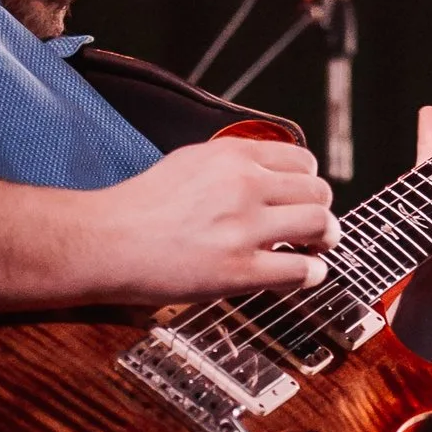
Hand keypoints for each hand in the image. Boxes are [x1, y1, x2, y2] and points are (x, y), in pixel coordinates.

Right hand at [86, 132, 335, 302]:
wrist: (107, 240)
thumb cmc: (140, 206)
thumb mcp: (189, 162)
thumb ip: (232, 164)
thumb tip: (268, 174)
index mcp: (232, 156)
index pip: (302, 161)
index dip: (308, 183)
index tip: (302, 198)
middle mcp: (244, 185)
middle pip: (318, 192)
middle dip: (321, 211)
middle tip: (314, 229)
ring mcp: (244, 228)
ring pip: (319, 225)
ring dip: (325, 239)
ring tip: (314, 249)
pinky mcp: (239, 270)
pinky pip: (301, 270)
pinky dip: (312, 274)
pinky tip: (302, 275)